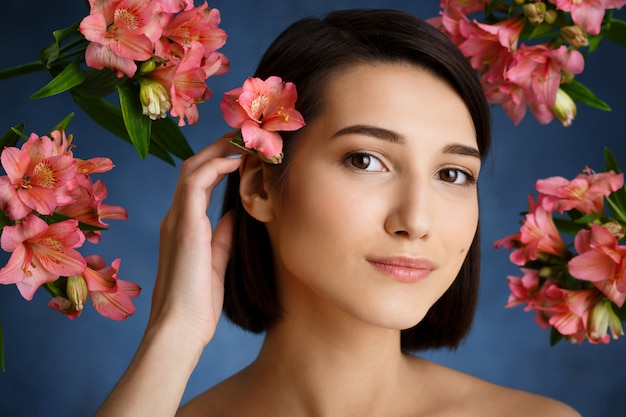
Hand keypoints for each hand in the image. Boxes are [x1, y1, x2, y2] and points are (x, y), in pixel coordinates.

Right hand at [148, 133, 241, 347]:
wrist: (179, 328)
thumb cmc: (198, 303)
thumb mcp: (217, 261)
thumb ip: (224, 235)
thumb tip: (239, 213)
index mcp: (183, 226)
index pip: (197, 181)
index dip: (218, 161)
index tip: (243, 151)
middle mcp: (176, 217)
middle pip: (192, 167)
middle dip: (218, 148)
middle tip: (245, 136)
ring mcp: (176, 219)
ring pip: (191, 168)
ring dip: (218, 150)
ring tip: (243, 139)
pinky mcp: (184, 226)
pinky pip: (194, 183)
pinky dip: (215, 166)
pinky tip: (236, 161)